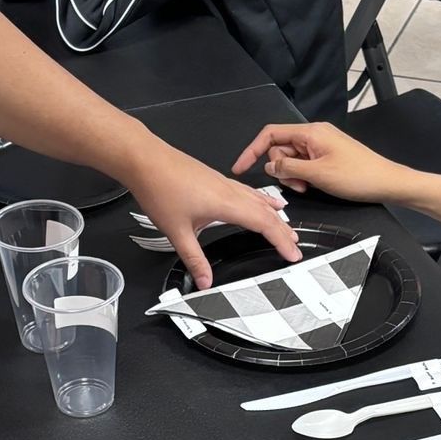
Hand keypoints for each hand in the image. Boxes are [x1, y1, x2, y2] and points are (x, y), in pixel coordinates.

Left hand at [124, 140, 301, 288]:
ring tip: (285, 222)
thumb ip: (194, 259)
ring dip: (273, 212)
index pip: (264, 224)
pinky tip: (257, 200)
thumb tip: (205, 281)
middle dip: (283, 229)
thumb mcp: (176, 232)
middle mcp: (229, 190)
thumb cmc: (159, 188)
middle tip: (295, 243)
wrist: (145, 159)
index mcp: (226, 203)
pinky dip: (259, 198)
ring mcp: (222, 182)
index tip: (292, 253)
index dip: (281, 240)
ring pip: (257, 198)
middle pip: (266, 211)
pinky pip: (246, 190)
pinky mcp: (214, 178)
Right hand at [233, 122, 408, 204]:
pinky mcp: (326, 156)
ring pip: (291, 159)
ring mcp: (320, 145)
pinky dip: (303, 176)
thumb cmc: (360, 176)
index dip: (252, 150)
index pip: (270, 134)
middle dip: (281, 169)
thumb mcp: (317, 175)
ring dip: (293, 176)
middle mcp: (314, 135)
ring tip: (308, 187)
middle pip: (279, 149)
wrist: (386, 183)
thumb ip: (288, 168)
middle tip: (296, 185)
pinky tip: (313, 185)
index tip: (240, 166)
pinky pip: (304, 164)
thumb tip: (269, 166)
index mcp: (311, 132)